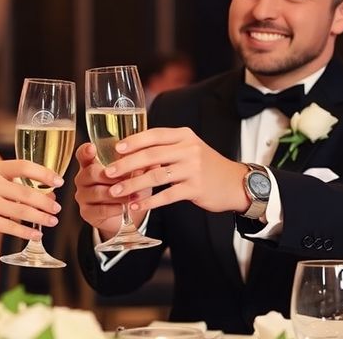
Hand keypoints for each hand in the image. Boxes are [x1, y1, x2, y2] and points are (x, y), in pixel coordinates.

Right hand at [0, 159, 62, 240]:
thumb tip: (48, 195)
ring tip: (52, 221)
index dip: (44, 174)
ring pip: (21, 211)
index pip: (24, 166)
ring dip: (40, 218)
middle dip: (45, 202)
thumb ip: (14, 182)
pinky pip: (10, 227)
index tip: (59, 181)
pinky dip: (26, 232)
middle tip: (57, 208)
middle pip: (25, 192)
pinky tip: (36, 234)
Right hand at [73, 142, 149, 238]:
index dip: (85, 151)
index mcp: (92, 164)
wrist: (127, 214)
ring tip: (132, 194)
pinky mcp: (87, 213)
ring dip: (117, 193)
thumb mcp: (135, 174)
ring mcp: (83, 196)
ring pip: (97, 192)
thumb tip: (153, 159)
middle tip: (125, 177)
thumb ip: (140, 164)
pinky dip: (115, 208)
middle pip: (90, 173)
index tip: (92, 147)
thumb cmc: (129, 187)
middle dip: (110, 175)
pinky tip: (125, 206)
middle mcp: (83, 179)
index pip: (83, 154)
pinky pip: (100, 209)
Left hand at [104, 127, 249, 213]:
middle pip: (151, 155)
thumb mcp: (189, 148)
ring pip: (156, 176)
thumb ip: (166, 147)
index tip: (115, 149)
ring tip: (116, 192)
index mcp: (184, 136)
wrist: (235, 183)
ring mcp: (193, 169)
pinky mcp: (195, 189)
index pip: (154, 135)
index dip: (133, 141)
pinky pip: (167, 195)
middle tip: (108, 173)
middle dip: (126, 164)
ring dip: (133, 185)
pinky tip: (137, 207)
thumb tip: (132, 151)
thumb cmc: (206, 165)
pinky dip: (149, 202)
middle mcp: (189, 149)